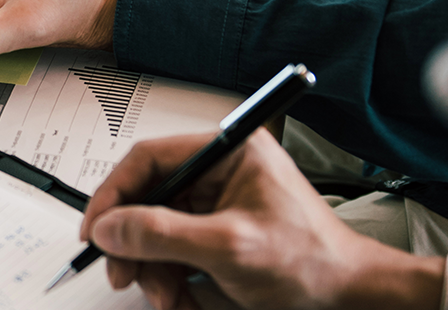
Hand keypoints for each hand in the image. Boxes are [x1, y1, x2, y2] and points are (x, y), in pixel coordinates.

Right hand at [81, 130, 443, 309]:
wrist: (351, 296)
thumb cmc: (313, 261)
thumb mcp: (229, 248)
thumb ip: (163, 234)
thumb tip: (110, 226)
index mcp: (228, 152)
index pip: (149, 159)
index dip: (114, 194)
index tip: (96, 228)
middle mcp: (220, 171)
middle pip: (149, 197)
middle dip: (135, 242)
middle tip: (123, 272)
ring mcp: (218, 202)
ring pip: (158, 229)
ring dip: (153, 268)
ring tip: (165, 296)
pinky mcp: (218, 232)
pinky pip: (176, 250)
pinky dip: (171, 278)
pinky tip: (181, 297)